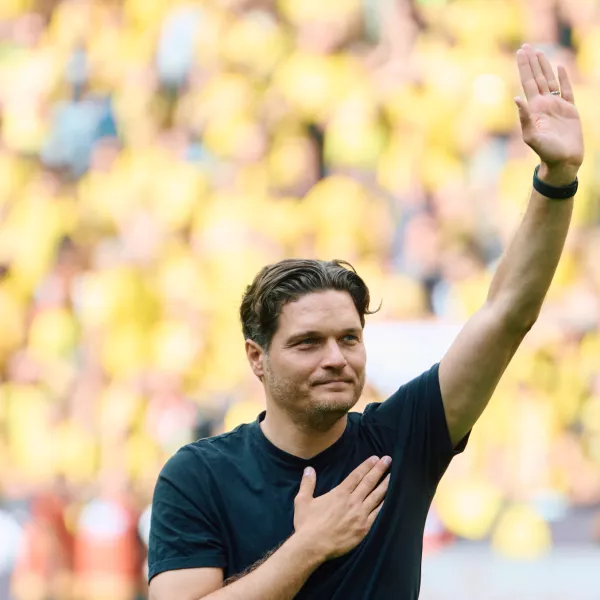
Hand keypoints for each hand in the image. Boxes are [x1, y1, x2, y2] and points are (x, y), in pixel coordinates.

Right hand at [293, 456, 390, 561]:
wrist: (312, 546)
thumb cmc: (307, 524)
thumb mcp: (302, 500)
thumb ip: (307, 483)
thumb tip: (309, 469)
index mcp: (339, 493)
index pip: (356, 475)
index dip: (366, 466)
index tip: (375, 458)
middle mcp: (352, 501)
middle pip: (369, 482)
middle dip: (379, 470)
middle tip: (388, 460)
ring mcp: (360, 515)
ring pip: (376, 496)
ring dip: (385, 484)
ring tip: (392, 475)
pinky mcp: (364, 528)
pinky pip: (377, 514)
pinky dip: (384, 505)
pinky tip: (390, 499)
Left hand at [515, 44, 583, 184]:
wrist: (563, 161)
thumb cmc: (546, 152)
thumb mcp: (532, 136)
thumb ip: (524, 118)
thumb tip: (517, 98)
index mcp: (534, 109)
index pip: (527, 82)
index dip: (524, 67)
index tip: (520, 52)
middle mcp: (543, 105)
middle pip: (536, 78)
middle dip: (531, 63)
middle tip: (525, 47)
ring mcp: (556, 106)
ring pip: (549, 81)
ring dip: (544, 67)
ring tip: (539, 52)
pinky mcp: (570, 110)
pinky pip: (566, 90)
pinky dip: (563, 78)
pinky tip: (559, 68)